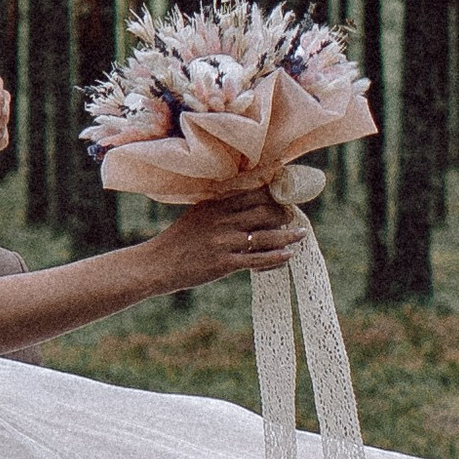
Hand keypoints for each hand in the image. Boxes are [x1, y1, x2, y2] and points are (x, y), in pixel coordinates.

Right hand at [158, 188, 306, 286]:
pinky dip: (276, 257)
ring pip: (265, 236)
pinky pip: (257, 260)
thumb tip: (245, 204)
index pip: (253, 194)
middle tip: (293, 217)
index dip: (274, 194)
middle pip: (264, 211)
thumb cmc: (179, 241)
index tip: (286, 196)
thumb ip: (220, 208)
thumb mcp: (197, 215)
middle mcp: (221, 220)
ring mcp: (223, 242)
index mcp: (216, 205)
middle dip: (284, 213)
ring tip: (301, 234)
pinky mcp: (224, 264)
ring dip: (288, 235)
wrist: (157, 264)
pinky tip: (288, 256)